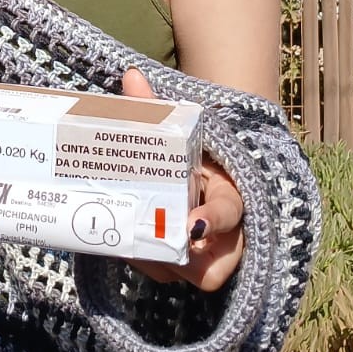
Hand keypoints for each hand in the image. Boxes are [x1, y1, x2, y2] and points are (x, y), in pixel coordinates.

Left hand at [121, 67, 244, 291]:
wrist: (201, 177)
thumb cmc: (191, 155)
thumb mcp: (181, 134)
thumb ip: (157, 109)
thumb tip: (131, 75)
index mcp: (233, 195)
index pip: (230, 212)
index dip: (215, 221)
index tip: (194, 223)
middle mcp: (228, 234)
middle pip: (210, 263)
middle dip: (175, 255)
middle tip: (140, 238)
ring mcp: (210, 256)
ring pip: (187, 275)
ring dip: (155, 261)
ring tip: (123, 238)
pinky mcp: (190, 269)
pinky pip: (171, 276)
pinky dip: (148, 263)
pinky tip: (120, 243)